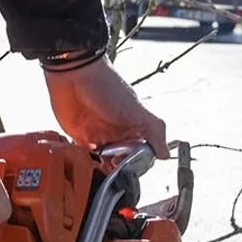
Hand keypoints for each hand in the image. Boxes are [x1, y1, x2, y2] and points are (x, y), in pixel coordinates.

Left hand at [43, 56, 169, 158]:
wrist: (75, 73)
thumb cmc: (107, 86)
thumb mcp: (138, 110)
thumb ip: (155, 131)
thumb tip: (166, 155)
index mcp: (134, 127)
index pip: (141, 154)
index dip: (136, 162)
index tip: (128, 164)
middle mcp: (117, 133)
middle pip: (122, 161)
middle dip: (118, 168)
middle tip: (112, 165)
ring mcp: (98, 135)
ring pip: (103, 162)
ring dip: (102, 168)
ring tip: (100, 165)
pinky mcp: (79, 136)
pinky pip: (84, 156)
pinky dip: (86, 162)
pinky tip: (87, 160)